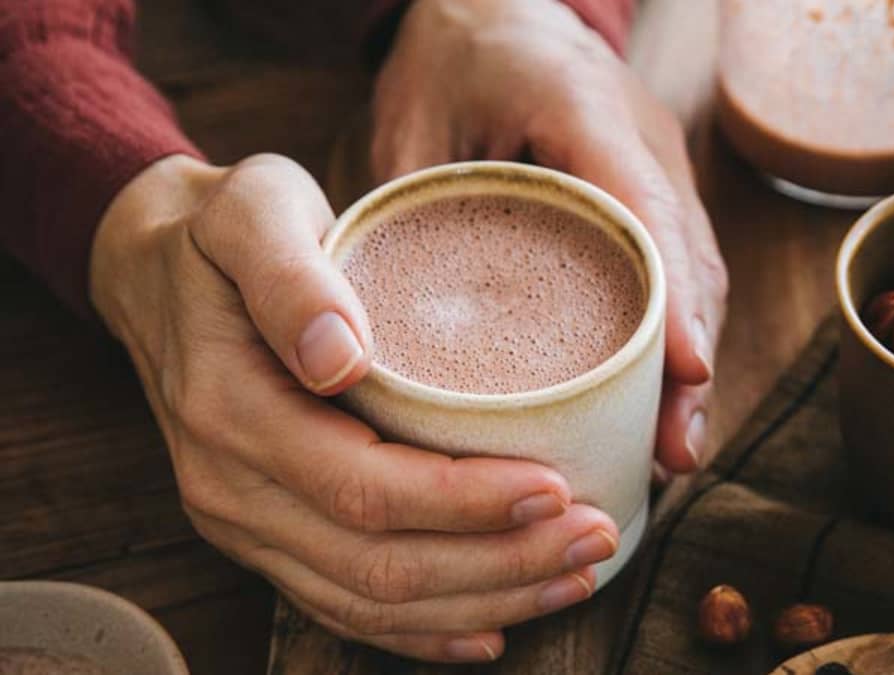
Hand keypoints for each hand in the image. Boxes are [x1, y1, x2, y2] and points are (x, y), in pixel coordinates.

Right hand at [90, 154, 619, 661]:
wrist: (157, 271)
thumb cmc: (221, 235)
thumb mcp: (250, 213)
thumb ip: (290, 277)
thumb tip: (340, 357)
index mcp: (232, 412)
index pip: (363, 488)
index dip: (465, 502)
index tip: (556, 489)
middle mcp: (231, 488)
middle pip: (378, 564)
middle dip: (499, 563)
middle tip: (595, 537)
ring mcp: (244, 523)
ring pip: (370, 600)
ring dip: (481, 600)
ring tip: (573, 578)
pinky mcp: (265, 536)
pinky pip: (342, 606)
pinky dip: (423, 629)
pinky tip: (490, 626)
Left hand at [372, 0, 728, 474]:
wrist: (494, 11)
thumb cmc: (449, 62)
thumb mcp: (410, 123)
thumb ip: (410, 216)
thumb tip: (389, 339)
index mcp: (584, 109)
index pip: (644, 207)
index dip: (672, 296)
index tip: (686, 374)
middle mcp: (641, 142)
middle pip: (688, 259)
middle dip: (691, 359)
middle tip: (675, 449)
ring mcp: (657, 168)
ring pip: (694, 273)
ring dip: (690, 362)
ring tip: (671, 449)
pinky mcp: (650, 194)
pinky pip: (675, 270)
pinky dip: (672, 337)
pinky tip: (659, 399)